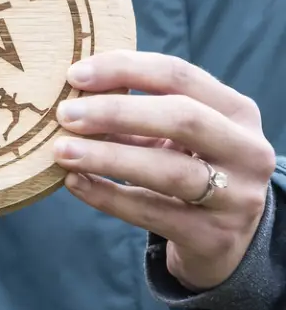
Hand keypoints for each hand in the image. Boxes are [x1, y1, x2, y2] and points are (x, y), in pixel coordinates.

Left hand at [55, 51, 274, 291]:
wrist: (227, 239)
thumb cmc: (190, 168)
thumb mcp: (178, 136)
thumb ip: (138, 113)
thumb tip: (72, 94)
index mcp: (237, 112)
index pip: (179, 75)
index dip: (125, 70)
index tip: (74, 75)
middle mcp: (247, 151)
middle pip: (182, 118)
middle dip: (117, 112)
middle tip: (65, 114)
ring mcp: (237, 197)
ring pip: (170, 170)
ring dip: (109, 157)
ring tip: (62, 151)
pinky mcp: (214, 237)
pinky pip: (152, 213)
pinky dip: (108, 197)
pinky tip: (75, 182)